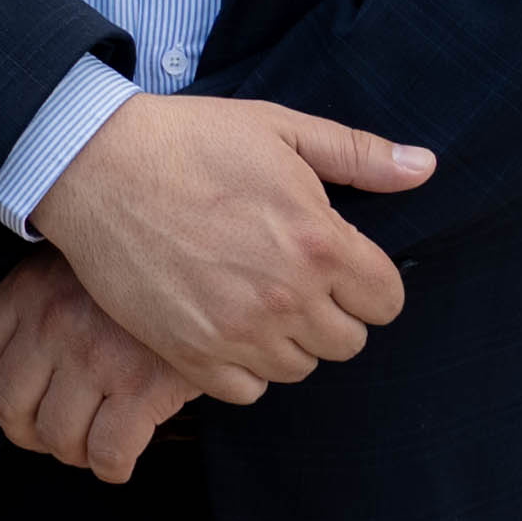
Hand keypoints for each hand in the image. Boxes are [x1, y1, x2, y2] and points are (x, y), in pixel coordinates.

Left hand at [0, 251, 191, 480]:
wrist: (212, 263)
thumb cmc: (146, 267)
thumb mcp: (78, 262)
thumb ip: (41, 303)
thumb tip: (0, 378)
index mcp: (30, 290)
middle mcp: (53, 324)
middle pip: (12, 406)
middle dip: (28, 433)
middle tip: (53, 435)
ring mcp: (96, 357)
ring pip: (57, 437)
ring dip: (73, 453)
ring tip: (92, 444)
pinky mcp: (142, 386)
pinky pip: (107, 453)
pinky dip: (111, 467)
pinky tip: (120, 460)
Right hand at [29, 92, 432, 394]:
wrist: (96, 164)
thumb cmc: (191, 139)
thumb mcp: (281, 129)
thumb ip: (359, 154)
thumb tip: (425, 167)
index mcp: (320, 241)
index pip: (386, 301)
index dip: (367, 283)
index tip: (337, 263)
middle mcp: (287, 296)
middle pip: (348, 343)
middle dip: (330, 312)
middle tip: (292, 278)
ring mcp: (238, 332)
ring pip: (299, 368)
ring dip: (287, 340)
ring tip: (254, 297)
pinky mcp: (190, 354)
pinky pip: (247, 391)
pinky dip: (243, 366)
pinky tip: (225, 324)